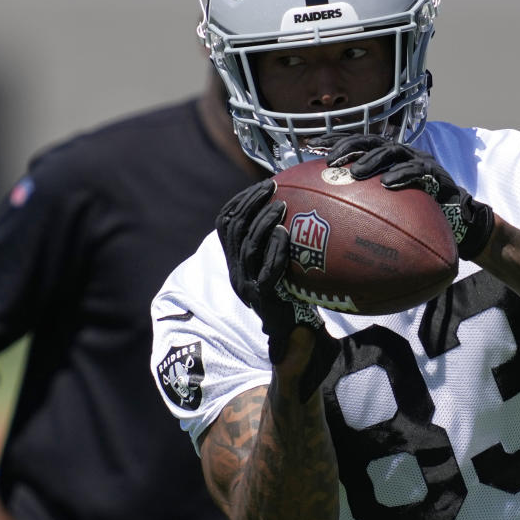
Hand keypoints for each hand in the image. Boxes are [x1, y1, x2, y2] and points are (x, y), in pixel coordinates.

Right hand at [215, 180, 323, 363]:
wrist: (294, 334)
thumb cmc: (292, 294)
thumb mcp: (279, 263)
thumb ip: (275, 241)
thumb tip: (291, 204)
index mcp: (235, 262)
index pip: (225, 224)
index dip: (238, 202)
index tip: (259, 186)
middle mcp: (236, 272)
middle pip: (233, 229)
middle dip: (250, 204)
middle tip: (271, 187)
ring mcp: (247, 286)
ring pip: (247, 246)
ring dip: (263, 222)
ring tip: (281, 205)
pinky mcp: (263, 297)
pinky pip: (267, 269)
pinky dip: (276, 249)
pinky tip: (286, 234)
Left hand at [319, 134, 494, 259]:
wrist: (454, 221)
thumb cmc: (416, 215)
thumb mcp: (385, 208)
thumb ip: (363, 205)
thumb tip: (327, 219)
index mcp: (386, 158)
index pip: (357, 143)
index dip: (334, 141)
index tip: (311, 146)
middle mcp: (401, 154)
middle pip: (371, 141)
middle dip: (349, 147)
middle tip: (330, 162)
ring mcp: (418, 160)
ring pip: (392, 150)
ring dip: (372, 159)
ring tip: (355, 173)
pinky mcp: (435, 173)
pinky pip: (417, 170)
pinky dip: (401, 175)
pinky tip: (387, 184)